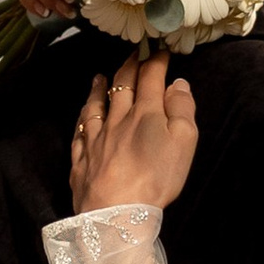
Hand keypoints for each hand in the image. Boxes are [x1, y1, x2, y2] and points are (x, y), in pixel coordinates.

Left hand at [74, 52, 198, 211]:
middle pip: (122, 86)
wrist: (116, 212)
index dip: (157, 61)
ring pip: (95, 105)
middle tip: (133, 55)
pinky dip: (82, 119)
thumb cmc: (156, 178)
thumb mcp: (184, 142)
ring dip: (99, 88)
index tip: (161, 51)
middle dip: (129, 66)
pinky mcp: (82, 159)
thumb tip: (178, 83)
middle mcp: (118, 119)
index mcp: (146, 113)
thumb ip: (183, 109)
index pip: (151, 77)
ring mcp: (96, 138)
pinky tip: (82, 116)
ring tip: (99, 77)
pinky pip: (80, 132)